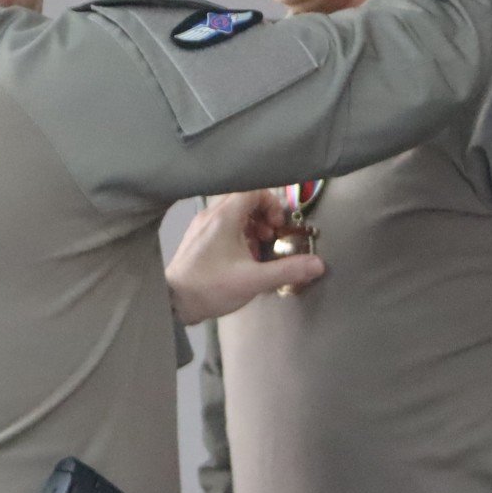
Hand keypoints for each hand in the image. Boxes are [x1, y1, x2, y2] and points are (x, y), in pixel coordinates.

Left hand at [166, 190, 325, 324]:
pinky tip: (243, 256)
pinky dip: (237, 233)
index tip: (277, 224)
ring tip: (258, 246)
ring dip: (251, 224)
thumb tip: (317, 265)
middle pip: (243, 199)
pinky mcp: (197, 239)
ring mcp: (201, 226)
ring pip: (232, 212)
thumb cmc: (210, 288)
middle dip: (263, 214)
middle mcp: (211, 216)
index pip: (252, 190)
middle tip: (271, 235)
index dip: (271, 203)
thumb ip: (287, 270)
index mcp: (224, 217)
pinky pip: (222, 225)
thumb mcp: (254, 280)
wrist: (174, 302)